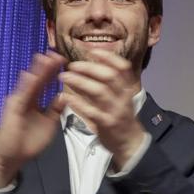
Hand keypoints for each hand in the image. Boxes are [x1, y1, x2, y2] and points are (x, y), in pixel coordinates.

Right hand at [0, 53, 66, 186]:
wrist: (10, 158)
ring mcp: (17, 103)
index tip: (64, 61)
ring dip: (37, 72)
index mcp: (34, 102)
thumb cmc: (28, 143)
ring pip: (29, 84)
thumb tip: (64, 96)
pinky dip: (26, 87)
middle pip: (38, 80)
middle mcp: (25, 99)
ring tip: (46, 58)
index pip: (46, 84)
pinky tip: (32, 76)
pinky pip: (20, 97)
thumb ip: (55, 110)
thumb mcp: (49, 125)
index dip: (54, 73)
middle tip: (57, 53)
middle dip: (47, 67)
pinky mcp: (11, 110)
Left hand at [58, 50, 146, 169]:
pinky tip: (65, 98)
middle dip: (90, 67)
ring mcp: (116, 110)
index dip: (109, 57)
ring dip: (81, 82)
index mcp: (127, 89)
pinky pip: (91, 111)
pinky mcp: (107, 123)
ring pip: (100, 91)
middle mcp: (123, 97)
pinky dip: (77, 103)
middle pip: (110, 76)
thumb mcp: (120, 99)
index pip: (123, 68)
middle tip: (71, 65)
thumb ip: (108, 85)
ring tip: (64, 77)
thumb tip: (90, 68)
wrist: (129, 143)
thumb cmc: (121, 117)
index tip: (93, 51)